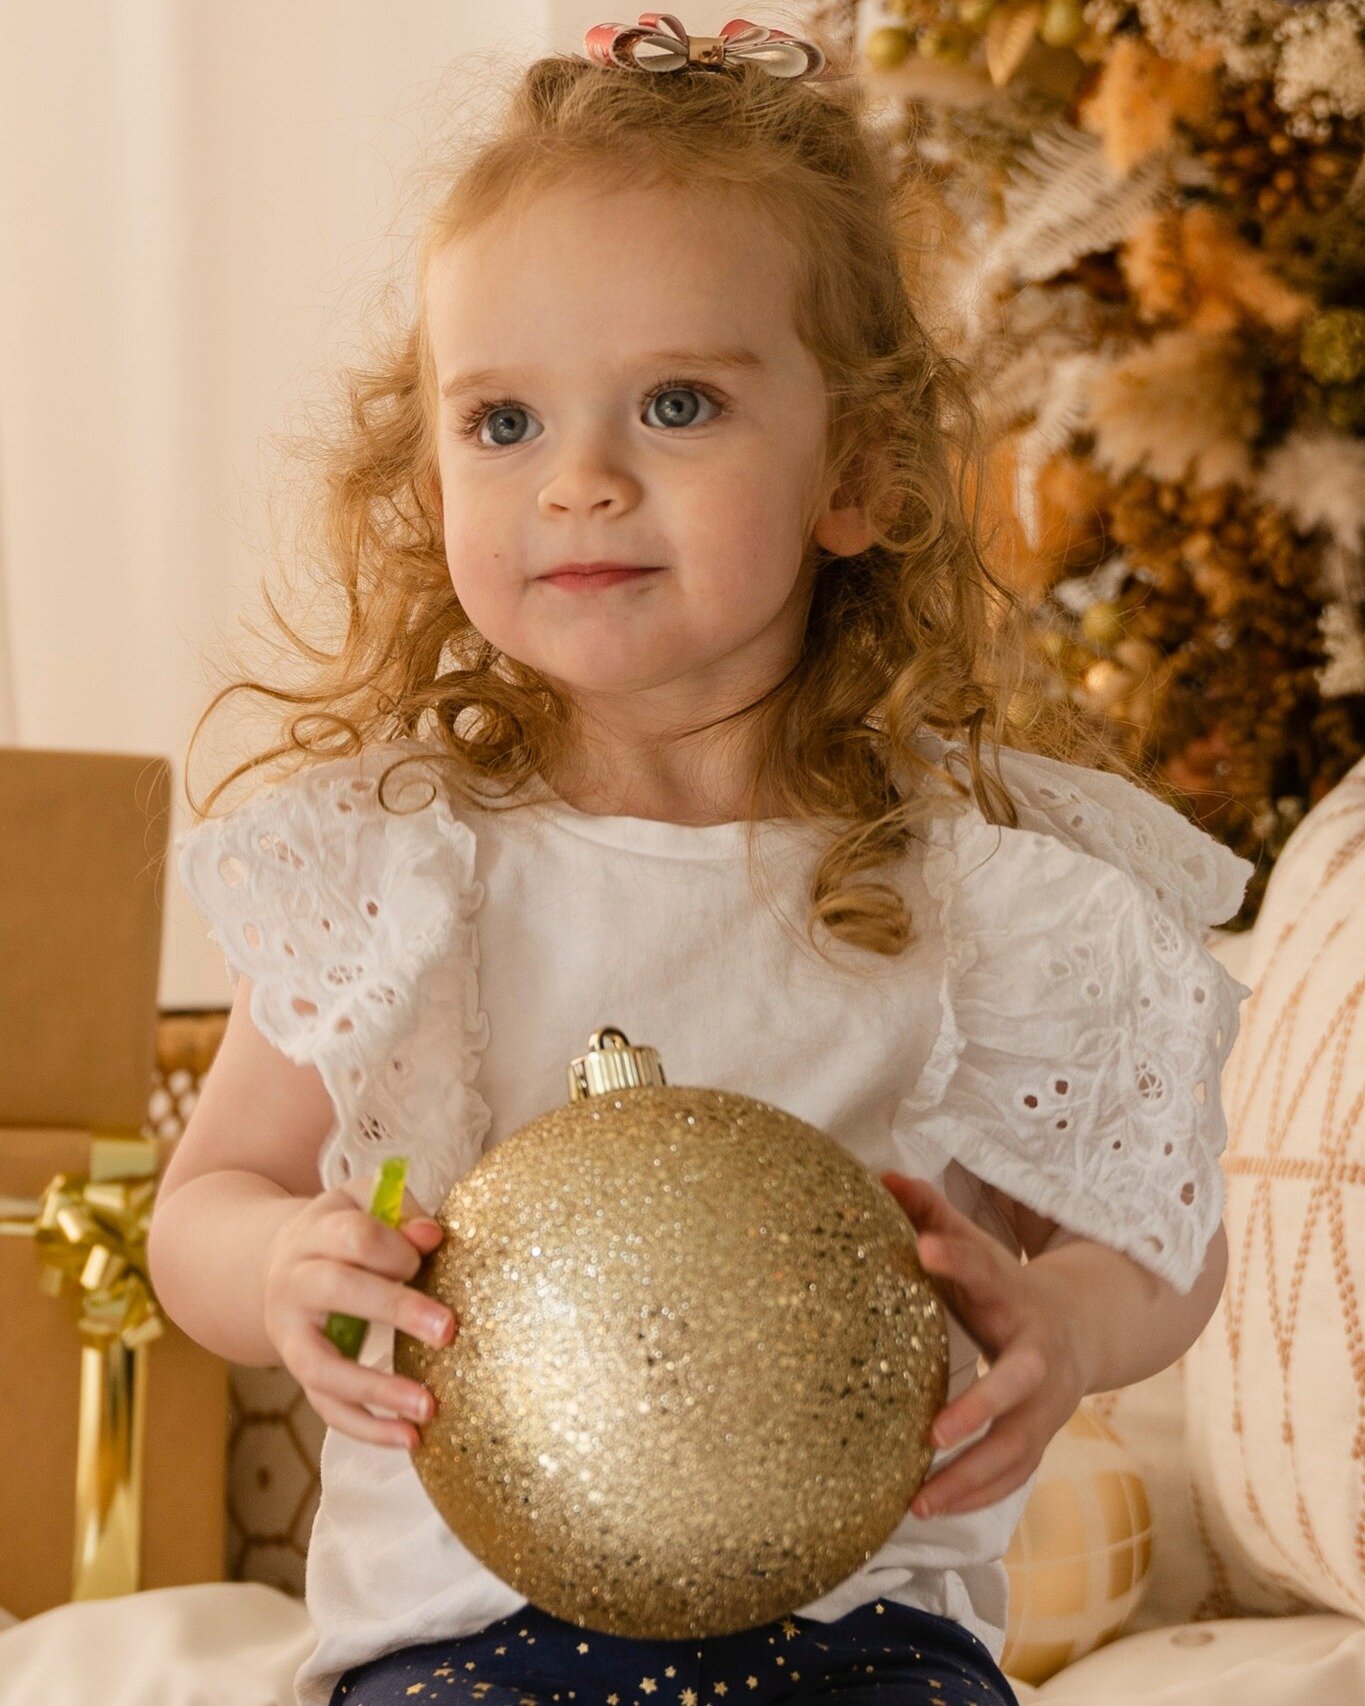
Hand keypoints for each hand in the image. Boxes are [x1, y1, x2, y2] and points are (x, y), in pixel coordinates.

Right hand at [262, 1171, 457, 1450]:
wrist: (277, 1262)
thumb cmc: (343, 1229)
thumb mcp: (366, 1202)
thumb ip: (401, 1212)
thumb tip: (432, 1237)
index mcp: (315, 1233)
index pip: (353, 1236)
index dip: (396, 1248)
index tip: (428, 1256)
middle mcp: (294, 1283)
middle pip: (337, 1292)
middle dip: (394, 1310)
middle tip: (448, 1330)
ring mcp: (290, 1334)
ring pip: (323, 1366)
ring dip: (376, 1388)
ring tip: (428, 1407)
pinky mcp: (300, 1374)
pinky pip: (328, 1407)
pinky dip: (367, 1428)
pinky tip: (411, 1439)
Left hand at [880, 1171, 1086, 1518]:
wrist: (1080, 1326)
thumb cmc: (1003, 1286)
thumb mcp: (974, 1248)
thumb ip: (930, 1214)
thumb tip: (880, 1175)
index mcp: (1013, 1293)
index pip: (986, 1268)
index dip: (956, 1258)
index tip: (920, 1251)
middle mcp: (1037, 1351)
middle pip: (1018, 1381)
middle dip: (981, 1406)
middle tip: (933, 1431)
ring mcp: (1047, 1400)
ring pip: (1018, 1446)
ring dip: (970, 1475)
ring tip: (917, 1500)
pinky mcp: (1043, 1435)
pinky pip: (1014, 1474)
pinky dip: (977, 1494)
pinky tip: (929, 1508)